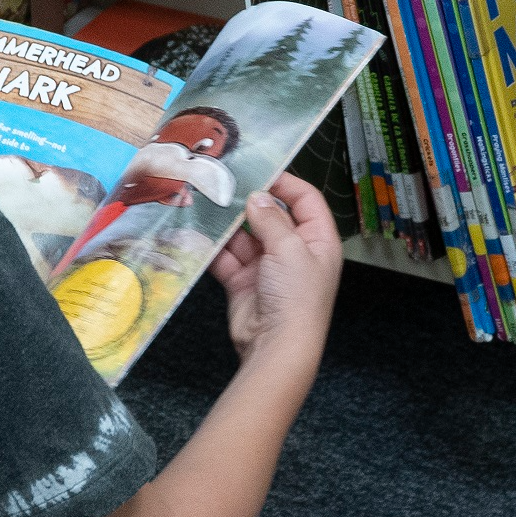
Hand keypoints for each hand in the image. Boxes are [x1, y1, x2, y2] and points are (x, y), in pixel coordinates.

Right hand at [208, 171, 341, 378]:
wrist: (276, 347)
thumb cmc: (296, 298)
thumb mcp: (290, 249)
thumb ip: (271, 219)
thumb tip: (257, 196)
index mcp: (318, 240)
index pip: (305, 199)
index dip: (285, 182)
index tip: (258, 169)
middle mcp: (294, 250)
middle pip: (271, 215)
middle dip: (247, 202)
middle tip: (222, 183)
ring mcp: (267, 267)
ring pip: (244, 235)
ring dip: (226, 223)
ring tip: (204, 203)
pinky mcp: (243, 282)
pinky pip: (227, 257)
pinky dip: (213, 247)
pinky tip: (197, 232)